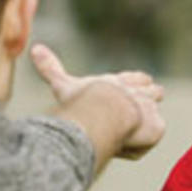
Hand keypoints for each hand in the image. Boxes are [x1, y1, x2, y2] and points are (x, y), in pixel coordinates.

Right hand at [30, 43, 164, 159]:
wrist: (104, 112)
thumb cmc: (84, 99)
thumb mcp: (64, 85)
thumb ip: (51, 70)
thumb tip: (34, 49)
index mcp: (122, 81)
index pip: (137, 78)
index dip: (135, 82)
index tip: (132, 87)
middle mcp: (140, 91)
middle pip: (153, 92)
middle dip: (148, 98)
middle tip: (133, 110)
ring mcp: (151, 109)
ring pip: (153, 114)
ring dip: (144, 121)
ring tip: (127, 129)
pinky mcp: (157, 127)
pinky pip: (153, 135)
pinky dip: (143, 141)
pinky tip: (127, 141)